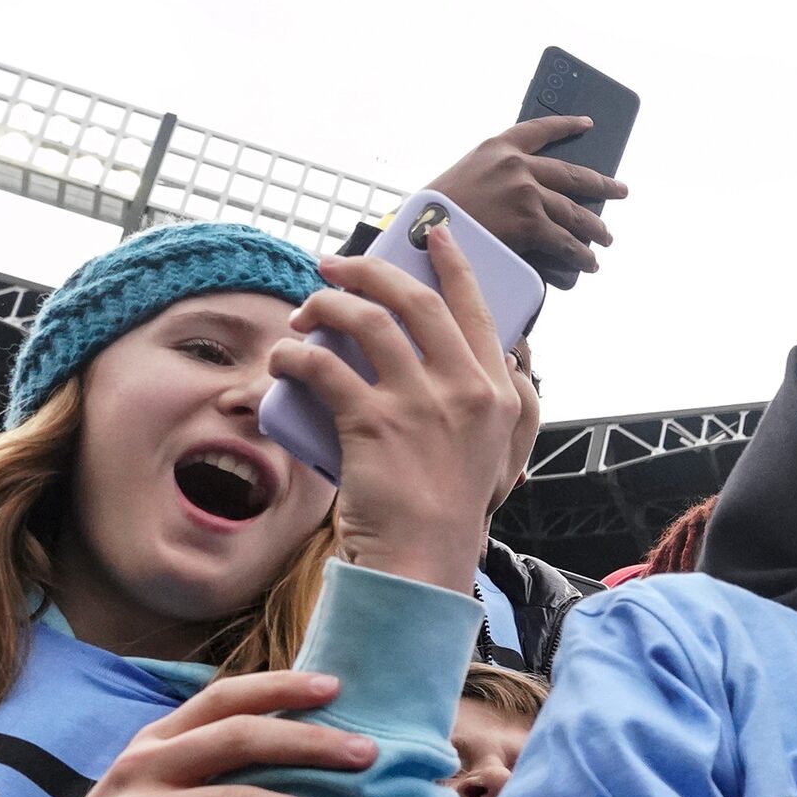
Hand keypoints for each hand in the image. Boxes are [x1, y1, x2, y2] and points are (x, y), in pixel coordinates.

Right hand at [0, 671, 376, 796]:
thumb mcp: (147, 795)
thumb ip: (199, 772)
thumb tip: (289, 763)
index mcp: (152, 744)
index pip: (222, 698)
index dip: (281, 687)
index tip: (338, 687)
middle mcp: (145, 769)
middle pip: (242, 740)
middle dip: (312, 745)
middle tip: (370, 756)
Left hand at [272, 227, 522, 590]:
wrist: (423, 562)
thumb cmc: (454, 512)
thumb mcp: (502, 454)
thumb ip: (513, 404)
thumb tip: (513, 359)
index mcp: (497, 392)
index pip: (475, 308)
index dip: (451, 262)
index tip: (433, 234)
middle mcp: (464, 389)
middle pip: (414, 301)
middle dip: (370, 271)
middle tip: (335, 267)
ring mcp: (419, 404)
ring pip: (366, 322)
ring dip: (325, 306)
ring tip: (303, 315)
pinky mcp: (373, 424)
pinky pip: (323, 367)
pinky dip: (293, 357)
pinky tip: (282, 361)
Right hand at [425, 116, 626, 287]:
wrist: (423, 226)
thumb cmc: (438, 208)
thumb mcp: (467, 176)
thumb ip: (498, 177)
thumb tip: (533, 197)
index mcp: (498, 145)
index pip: (541, 129)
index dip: (567, 126)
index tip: (588, 124)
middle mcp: (516, 164)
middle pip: (571, 175)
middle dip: (602, 185)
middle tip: (620, 191)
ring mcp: (525, 192)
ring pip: (573, 212)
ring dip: (595, 228)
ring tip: (606, 239)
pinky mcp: (530, 222)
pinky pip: (565, 241)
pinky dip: (581, 255)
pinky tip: (590, 262)